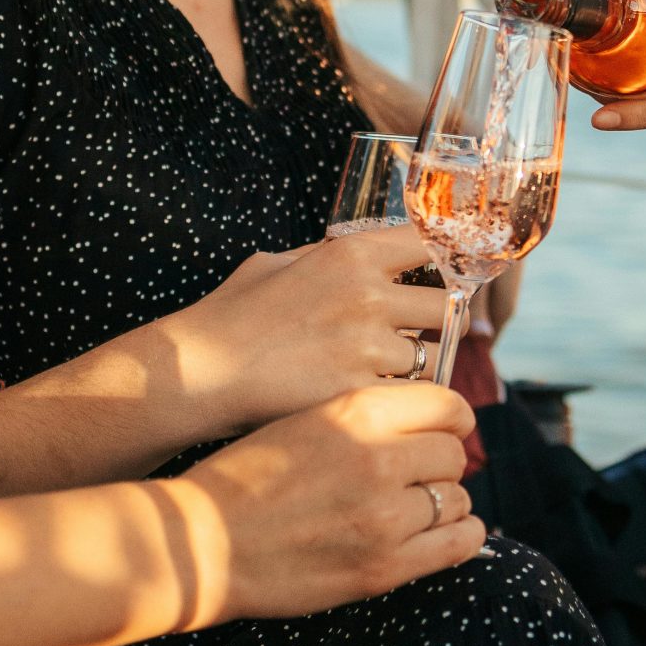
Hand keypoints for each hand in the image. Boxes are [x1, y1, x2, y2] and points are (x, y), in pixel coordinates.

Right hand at [163, 226, 443, 436]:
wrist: (197, 372)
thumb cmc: (230, 316)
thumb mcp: (277, 263)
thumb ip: (325, 254)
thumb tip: (360, 250)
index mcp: (350, 254)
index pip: (429, 241)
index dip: (444, 258)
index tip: (445, 273)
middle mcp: (368, 295)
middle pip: (448, 304)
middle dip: (442, 320)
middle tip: (430, 333)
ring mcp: (367, 347)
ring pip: (435, 356)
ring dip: (422, 367)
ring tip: (395, 374)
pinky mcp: (361, 394)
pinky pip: (412, 399)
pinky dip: (403, 403)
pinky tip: (380, 404)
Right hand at [169, 382, 484, 621]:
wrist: (201, 543)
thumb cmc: (245, 478)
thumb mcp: (306, 419)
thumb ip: (366, 416)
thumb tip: (427, 421)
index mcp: (356, 410)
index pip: (447, 404)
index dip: (453, 419)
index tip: (448, 429)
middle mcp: (378, 457)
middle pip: (455, 453)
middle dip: (442, 463)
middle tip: (423, 475)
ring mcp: (385, 516)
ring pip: (458, 499)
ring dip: (445, 503)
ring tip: (418, 509)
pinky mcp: (384, 567)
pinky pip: (458, 544)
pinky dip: (460, 536)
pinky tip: (445, 534)